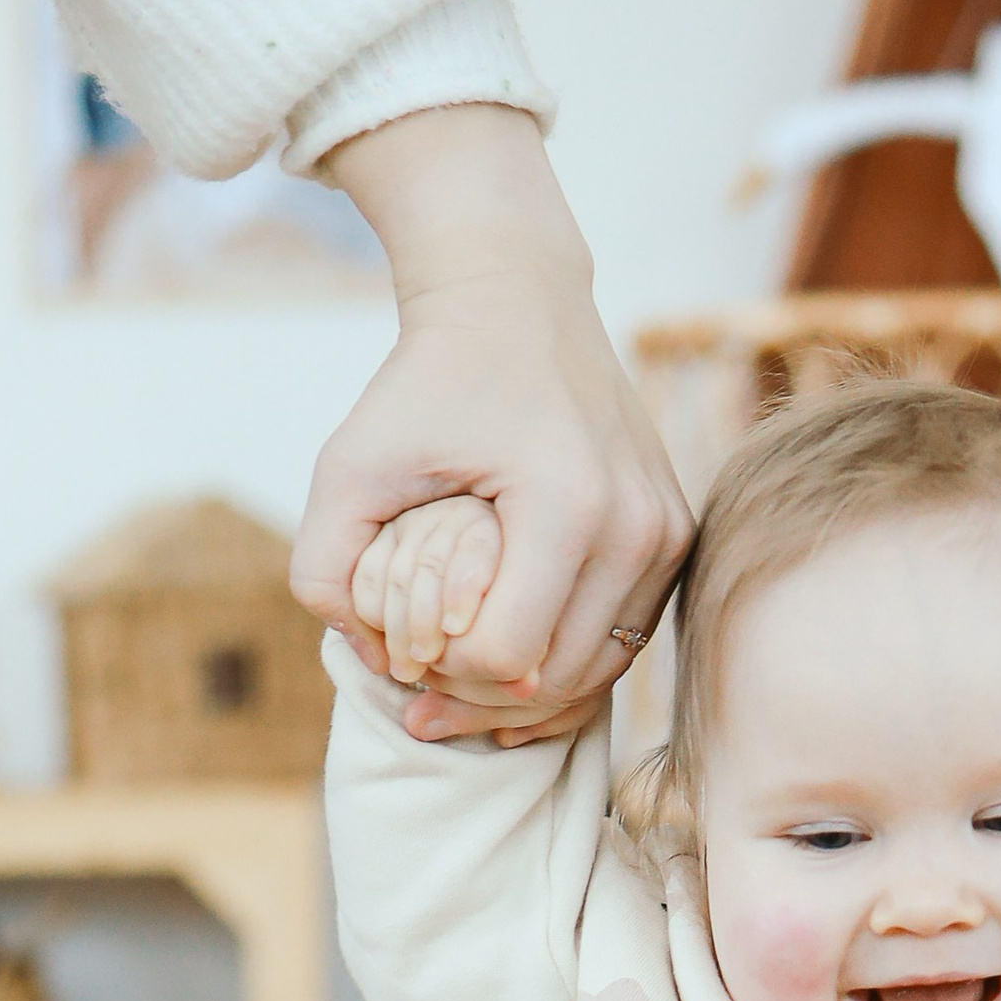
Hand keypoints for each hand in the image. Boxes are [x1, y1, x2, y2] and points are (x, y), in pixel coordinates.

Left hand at [293, 105, 690, 738]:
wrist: (518, 300)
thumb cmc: (426, 383)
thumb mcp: (349, 465)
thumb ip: (324, 570)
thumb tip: (373, 666)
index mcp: (568, 503)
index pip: (507, 657)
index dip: (446, 673)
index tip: (405, 648)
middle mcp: (638, 525)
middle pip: (558, 678)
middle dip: (482, 700)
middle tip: (424, 693)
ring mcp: (668, 533)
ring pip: (598, 673)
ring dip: (527, 697)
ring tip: (461, 688)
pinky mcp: (676, 537)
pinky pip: (625, 640)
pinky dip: (568, 667)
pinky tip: (511, 668)